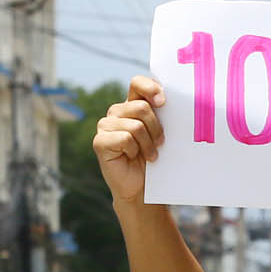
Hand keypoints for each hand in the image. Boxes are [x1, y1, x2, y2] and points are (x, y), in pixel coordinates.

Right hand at [95, 77, 165, 205]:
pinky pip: (125, 139)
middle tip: (160, 143)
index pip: (137, 83)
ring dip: (148, 144)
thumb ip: (162, 114)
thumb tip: (170, 99)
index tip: (163, 101)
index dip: (150, 88)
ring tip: (149, 155)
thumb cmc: (153, 158)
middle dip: (156, 128)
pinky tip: (133, 158)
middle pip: (142, 107)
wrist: (141, 188)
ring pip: (136, 125)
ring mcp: (105, 125)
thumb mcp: (160, 132)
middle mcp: (116, 112)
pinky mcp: (100, 141)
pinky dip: (135, 151)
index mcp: (131, 104)